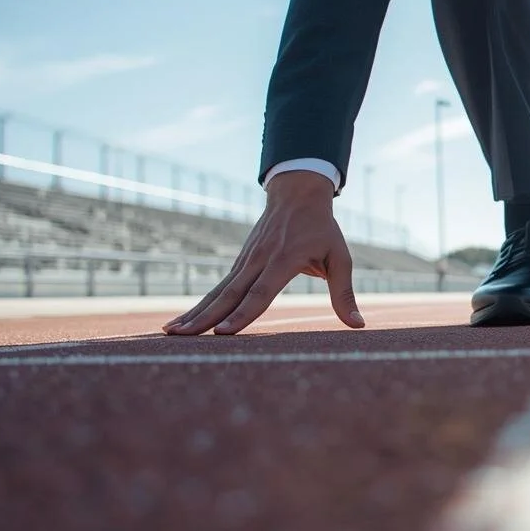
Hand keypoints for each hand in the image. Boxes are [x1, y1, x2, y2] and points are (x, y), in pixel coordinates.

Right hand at [163, 171, 365, 334]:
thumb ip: (344, 293)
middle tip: (182, 337)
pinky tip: (182, 321)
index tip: (225, 333)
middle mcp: (259, 260)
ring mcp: (245, 260)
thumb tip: (358, 325)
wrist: (297, 193)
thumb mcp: (340, 258)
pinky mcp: (239, 263)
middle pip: (230, 294)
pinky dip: (199, 305)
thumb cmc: (322, 229)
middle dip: (206, 318)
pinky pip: (218, 288)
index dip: (243, 313)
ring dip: (194, 313)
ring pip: (218, 292)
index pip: (260, 292)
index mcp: (284, 259)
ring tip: (171, 332)